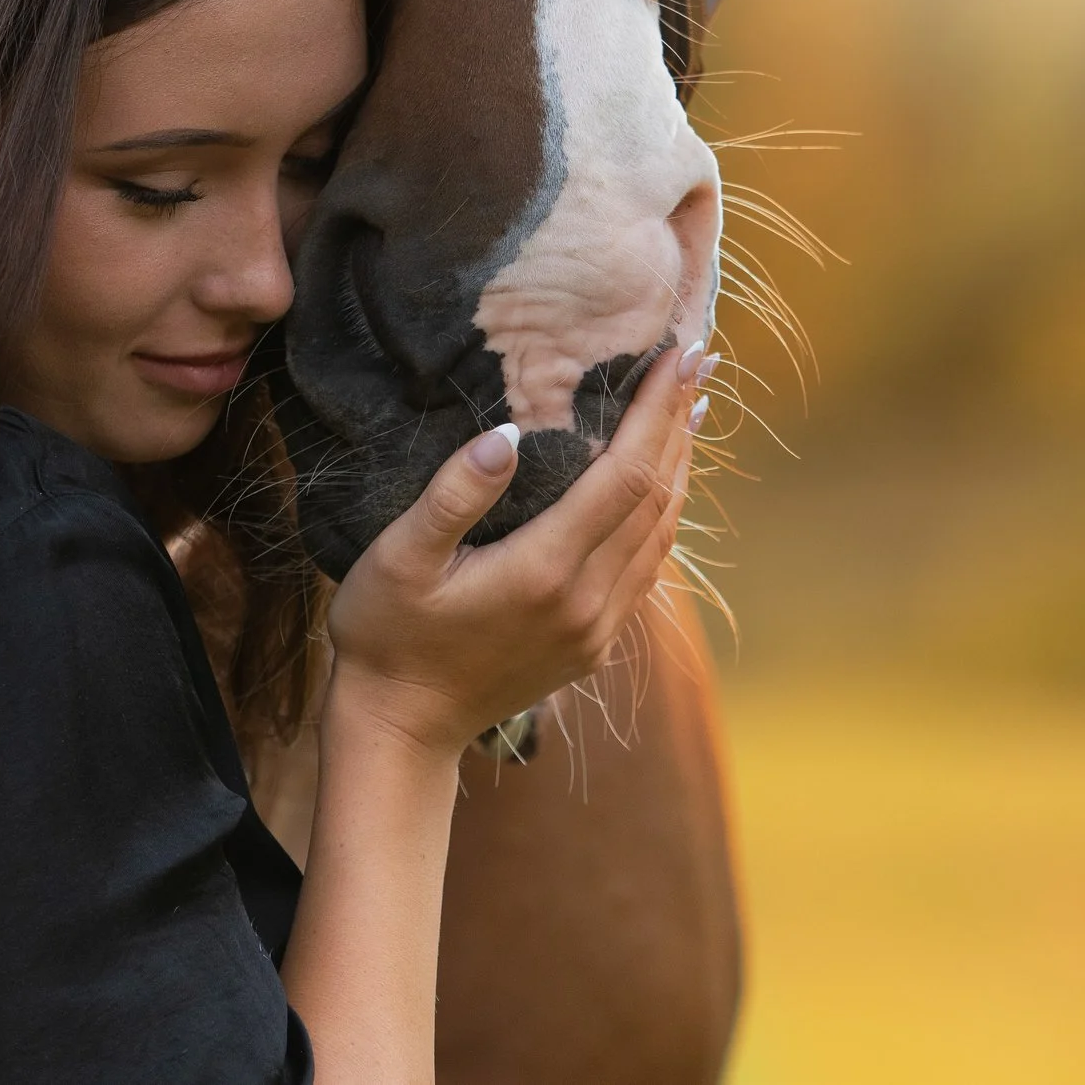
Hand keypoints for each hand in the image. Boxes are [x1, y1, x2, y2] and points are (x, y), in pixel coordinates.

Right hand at [323, 342, 706, 757]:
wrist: (401, 728)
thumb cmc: (386, 635)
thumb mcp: (398, 558)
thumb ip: (453, 495)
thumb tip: (506, 434)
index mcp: (544, 570)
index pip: (626, 475)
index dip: (657, 412)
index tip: (678, 355)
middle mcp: (586, 601)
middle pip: (656, 498)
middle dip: (678, 424)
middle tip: (699, 360)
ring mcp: (596, 629)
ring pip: (661, 536)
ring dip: (680, 468)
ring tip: (689, 411)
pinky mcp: (593, 646)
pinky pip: (646, 568)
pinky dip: (662, 515)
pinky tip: (659, 486)